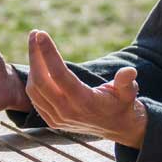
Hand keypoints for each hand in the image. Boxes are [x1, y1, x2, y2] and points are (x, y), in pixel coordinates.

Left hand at [25, 30, 146, 147]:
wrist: (117, 127)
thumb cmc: (122, 103)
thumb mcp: (129, 92)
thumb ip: (126, 81)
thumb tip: (129, 71)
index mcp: (84, 101)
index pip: (59, 75)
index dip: (48, 53)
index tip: (41, 34)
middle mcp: (67, 111)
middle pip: (40, 81)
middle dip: (35, 55)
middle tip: (34, 34)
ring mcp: (57, 118)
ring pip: (34, 90)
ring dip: (32, 66)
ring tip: (35, 46)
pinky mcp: (52, 120)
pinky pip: (35, 99)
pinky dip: (33, 80)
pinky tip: (38, 65)